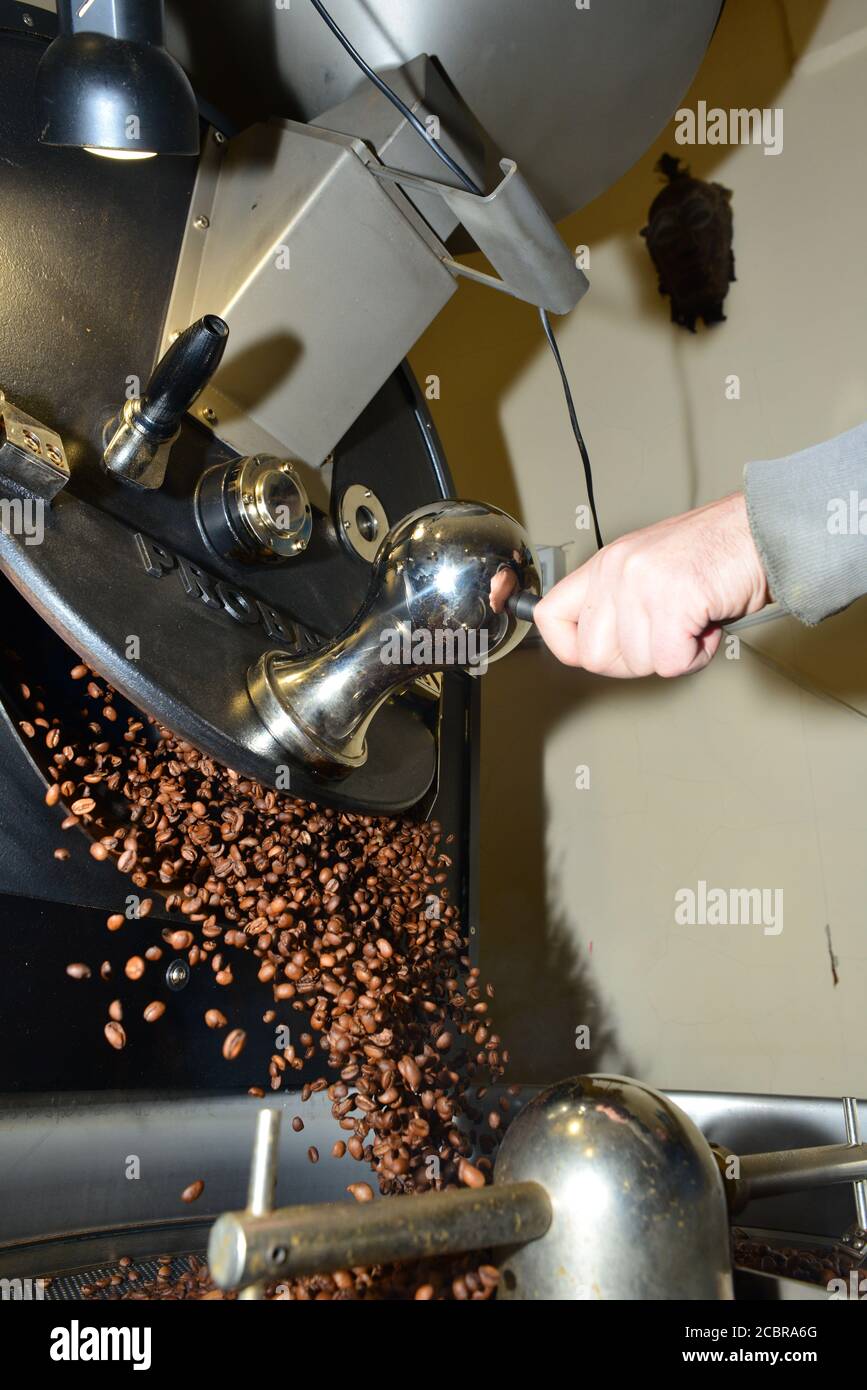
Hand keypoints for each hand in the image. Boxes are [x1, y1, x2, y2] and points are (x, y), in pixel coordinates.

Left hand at [534, 493, 770, 676]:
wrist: (764, 530)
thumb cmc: (717, 554)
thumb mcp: (651, 571)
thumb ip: (619, 605)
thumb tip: (601, 651)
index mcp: (606, 564)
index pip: (549, 617)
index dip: (571, 649)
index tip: (601, 652)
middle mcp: (616, 570)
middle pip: (593, 656)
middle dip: (633, 661)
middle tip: (664, 639)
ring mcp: (641, 583)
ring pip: (637, 662)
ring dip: (674, 655)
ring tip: (693, 621)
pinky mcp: (672, 599)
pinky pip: (671, 662)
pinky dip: (696, 656)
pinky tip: (706, 626)